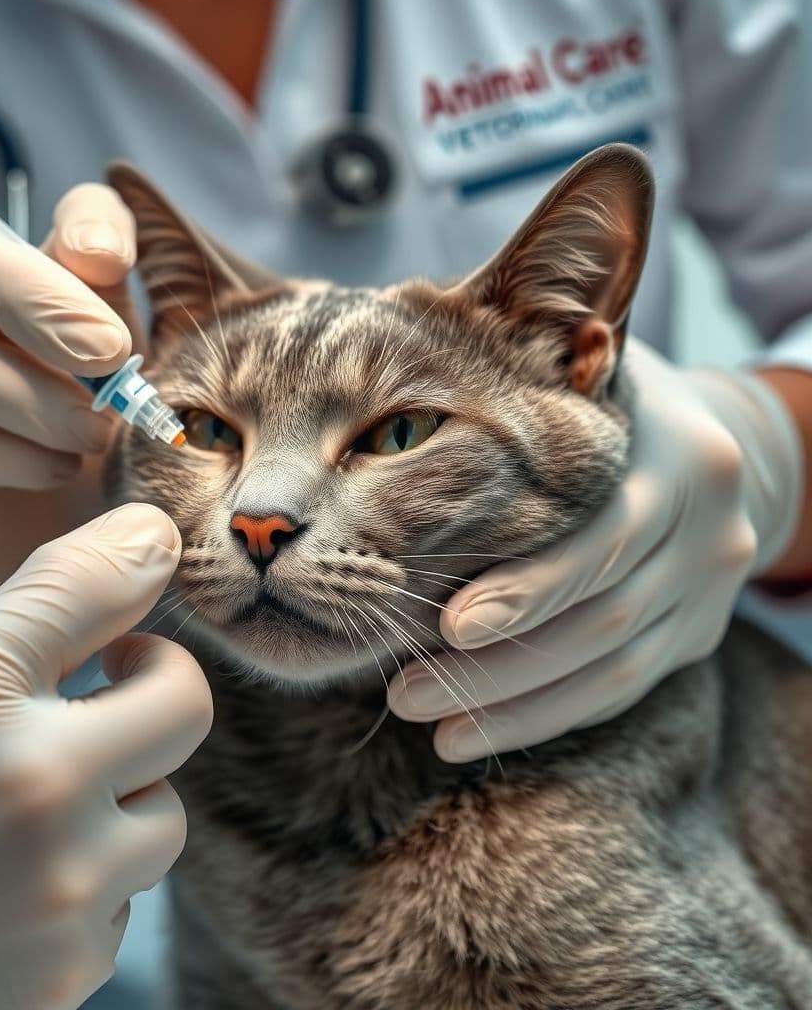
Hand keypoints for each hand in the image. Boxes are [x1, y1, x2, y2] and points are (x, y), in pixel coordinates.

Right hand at [0, 183, 140, 625]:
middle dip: (37, 304)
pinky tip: (56, 468)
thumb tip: (100, 251)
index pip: (11, 207)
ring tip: (96, 433)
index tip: (117, 264)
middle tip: (111, 356)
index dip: (66, 222)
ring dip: (40, 403)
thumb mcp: (117, 359)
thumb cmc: (86, 424)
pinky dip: (18, 458)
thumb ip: (111, 300)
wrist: (50, 525)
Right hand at [0, 503, 211, 1009]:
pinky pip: (106, 923)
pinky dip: (73, 892)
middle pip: (171, 786)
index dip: (155, 664)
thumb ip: (66, 596)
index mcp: (39, 766)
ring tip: (13, 810)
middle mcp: (64, 864)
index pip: (184, 696)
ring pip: (142, 850)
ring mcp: (58, 943)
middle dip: (134, 740)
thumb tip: (157, 535)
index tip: (114, 659)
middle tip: (67, 726)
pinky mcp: (48, 1000)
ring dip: (103, 819)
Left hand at [388, 340, 802, 762]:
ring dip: (516, 708)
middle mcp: (708, 533)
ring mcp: (710, 591)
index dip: (530, 590)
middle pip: (603, 620)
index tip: (448, 626)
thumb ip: (522, 401)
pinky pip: (623, 690)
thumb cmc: (616, 402)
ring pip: (612, 671)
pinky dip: (549, 714)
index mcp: (681, 459)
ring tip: (433, 727)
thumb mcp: (587, 380)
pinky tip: (480, 732)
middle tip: (405, 692)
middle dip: (500, 667)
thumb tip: (388, 435)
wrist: (722, 441)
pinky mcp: (697, 634)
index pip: (603, 538)